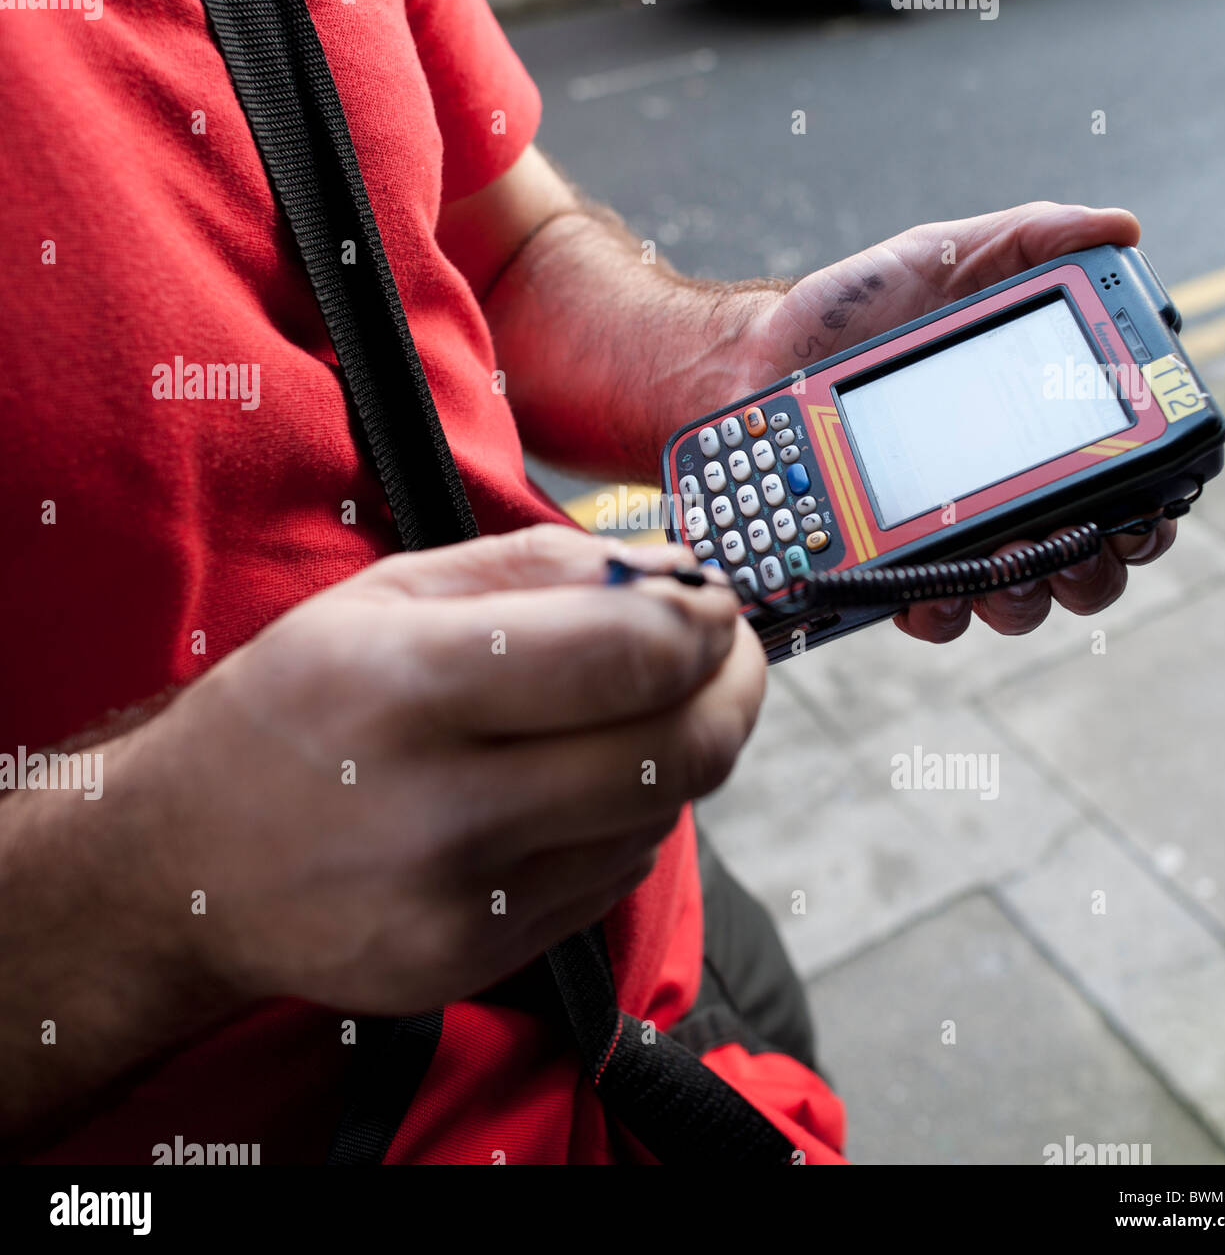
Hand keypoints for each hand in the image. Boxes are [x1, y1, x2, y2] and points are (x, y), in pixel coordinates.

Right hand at [114, 525, 764, 1014]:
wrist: (188, 865)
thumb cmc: (295, 705)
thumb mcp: (389, 592)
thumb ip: (543, 566)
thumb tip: (678, 572)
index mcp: (411, 684)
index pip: (629, 656)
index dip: (707, 624)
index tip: (719, 604)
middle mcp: (442, 808)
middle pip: (675, 753)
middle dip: (733, 689)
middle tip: (728, 654)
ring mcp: (468, 903)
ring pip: (659, 815)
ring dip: (677, 750)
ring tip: (628, 711)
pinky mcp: (483, 961)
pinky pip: (616, 874)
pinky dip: (627, 815)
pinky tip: (572, 784)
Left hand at [734, 201, 1174, 639]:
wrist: (752, 359)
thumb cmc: (851, 311)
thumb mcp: (942, 257)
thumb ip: (1029, 239)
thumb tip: (1121, 230)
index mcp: (1031, 429)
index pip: (1121, 486)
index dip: (1147, 511)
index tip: (1141, 507)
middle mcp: (1002, 492)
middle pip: (1087, 564)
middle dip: (1093, 567)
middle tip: (1071, 542)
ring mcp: (946, 537)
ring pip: (1018, 602)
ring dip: (1025, 595)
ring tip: (1002, 564)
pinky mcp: (888, 562)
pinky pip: (930, 611)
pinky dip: (940, 608)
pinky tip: (932, 585)